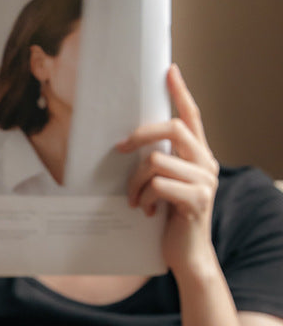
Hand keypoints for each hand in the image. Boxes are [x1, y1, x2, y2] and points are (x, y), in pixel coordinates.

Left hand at [117, 64, 219, 275]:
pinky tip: (147, 211)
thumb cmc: (170, 221)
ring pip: (157, 161)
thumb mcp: (165, 187)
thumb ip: (159, 166)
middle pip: (172, 129)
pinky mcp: (195, 200)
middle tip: (119, 148)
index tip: (168, 70)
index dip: (180, 92)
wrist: (187, 255)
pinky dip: (145, 197)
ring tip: (135, 199)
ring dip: (136, 181)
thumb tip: (128, 147)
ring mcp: (204, 181)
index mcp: (198, 156)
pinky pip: (159, 185)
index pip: (191, 116)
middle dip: (140, 135)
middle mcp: (206, 163)